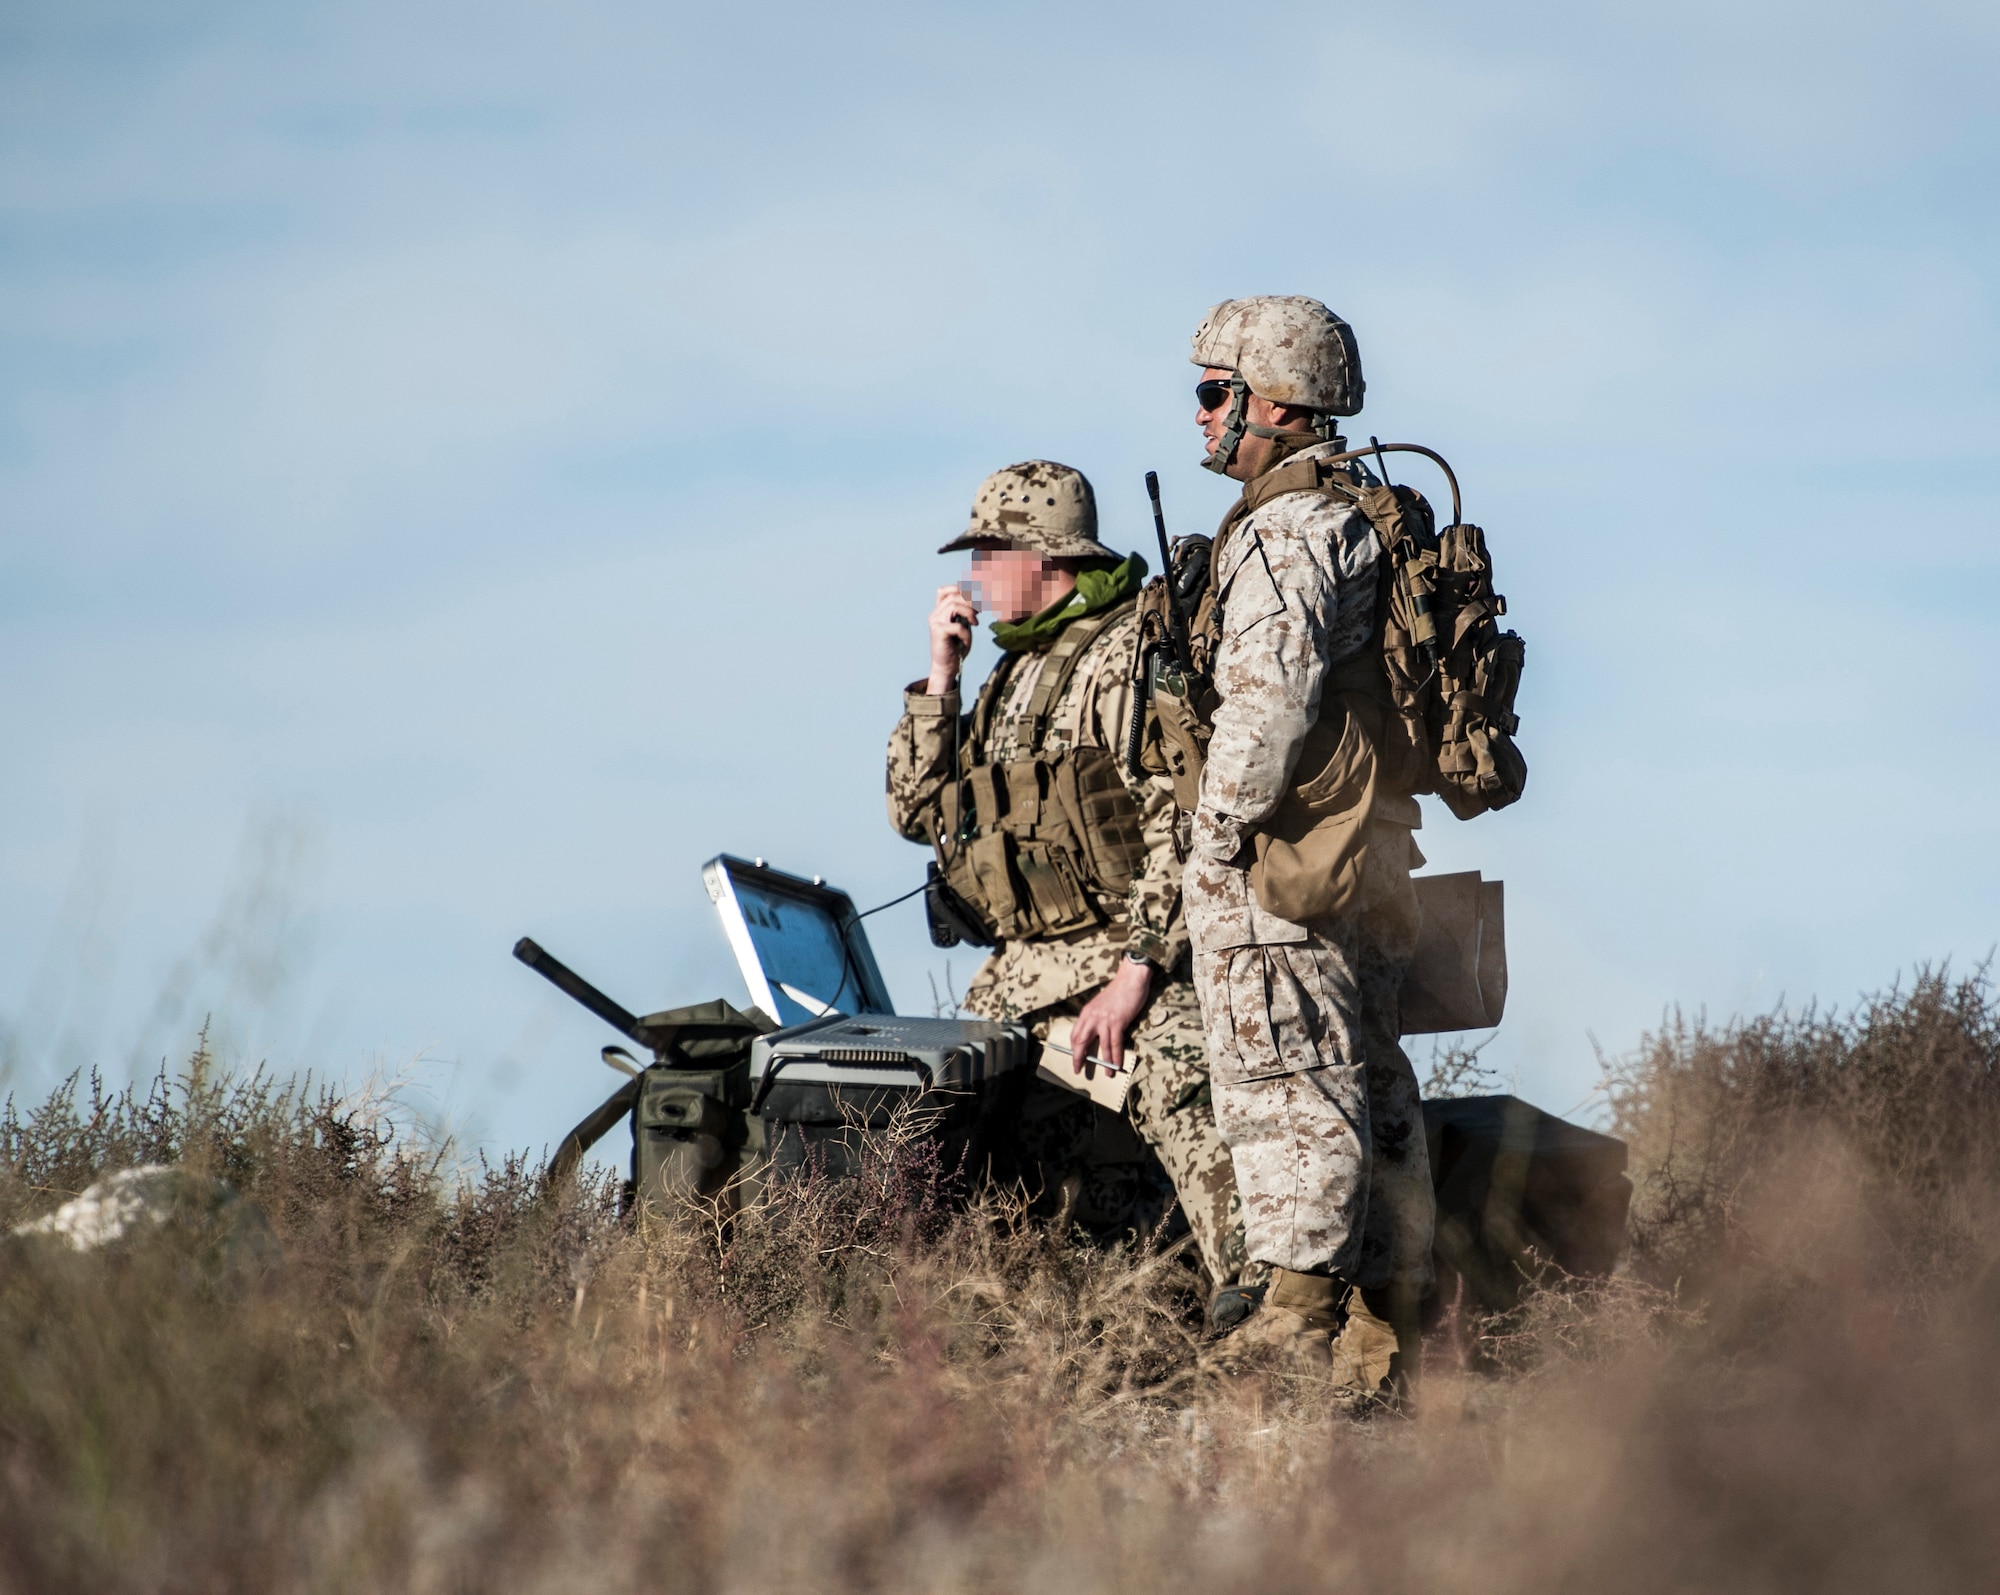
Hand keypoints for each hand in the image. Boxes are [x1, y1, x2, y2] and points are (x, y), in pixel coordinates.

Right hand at [927, 584, 976, 694]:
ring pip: (954, 605)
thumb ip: (966, 613)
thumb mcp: (964, 625)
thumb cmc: (956, 648)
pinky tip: (966, 641)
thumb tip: (979, 599)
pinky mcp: (938, 632)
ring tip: (975, 622)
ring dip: (969, 613)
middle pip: (953, 596)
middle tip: (980, 610)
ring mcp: (935, 622)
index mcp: (939, 611)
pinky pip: (957, 626)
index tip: (976, 598)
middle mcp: (935, 614)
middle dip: (970, 600)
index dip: (961, 589)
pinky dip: (966, 634)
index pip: (945, 590)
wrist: (946, 668)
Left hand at [1068, 958, 1155, 1073]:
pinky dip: (1116, 1056)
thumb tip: (1097, 1034)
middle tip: (1078, 1070)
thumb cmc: (1118, 991)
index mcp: (1086, 1012)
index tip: (1075, 1057)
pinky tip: (1117, 1064)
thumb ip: (1096, 1017)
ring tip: (1107, 1073)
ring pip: (1102, 1046)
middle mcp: (1092, 1017)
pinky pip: (1115, 1043)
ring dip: (1104, 1062)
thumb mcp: (1101, 1004)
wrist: (1130, 979)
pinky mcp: (1117, 1021)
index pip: (1075, 1033)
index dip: (1074, 1048)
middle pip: (1080, 1041)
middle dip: (1079, 1058)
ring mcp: (1104, 1020)